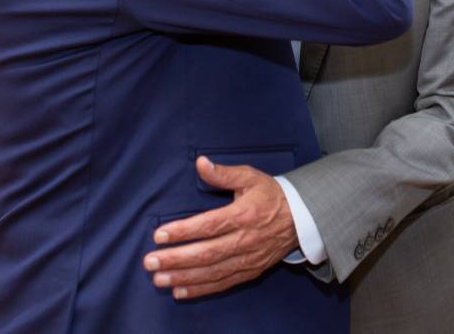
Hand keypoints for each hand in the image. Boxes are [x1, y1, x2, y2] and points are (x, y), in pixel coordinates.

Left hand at [143, 157, 297, 298]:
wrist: (303, 218)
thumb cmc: (271, 195)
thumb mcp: (250, 177)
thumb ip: (223, 173)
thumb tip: (200, 163)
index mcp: (244, 214)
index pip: (209, 225)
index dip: (183, 231)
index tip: (160, 235)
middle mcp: (245, 240)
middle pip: (206, 253)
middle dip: (175, 259)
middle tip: (150, 261)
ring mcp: (248, 259)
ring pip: (212, 272)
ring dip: (183, 277)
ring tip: (158, 279)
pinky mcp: (250, 271)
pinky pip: (223, 283)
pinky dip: (201, 289)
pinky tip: (180, 290)